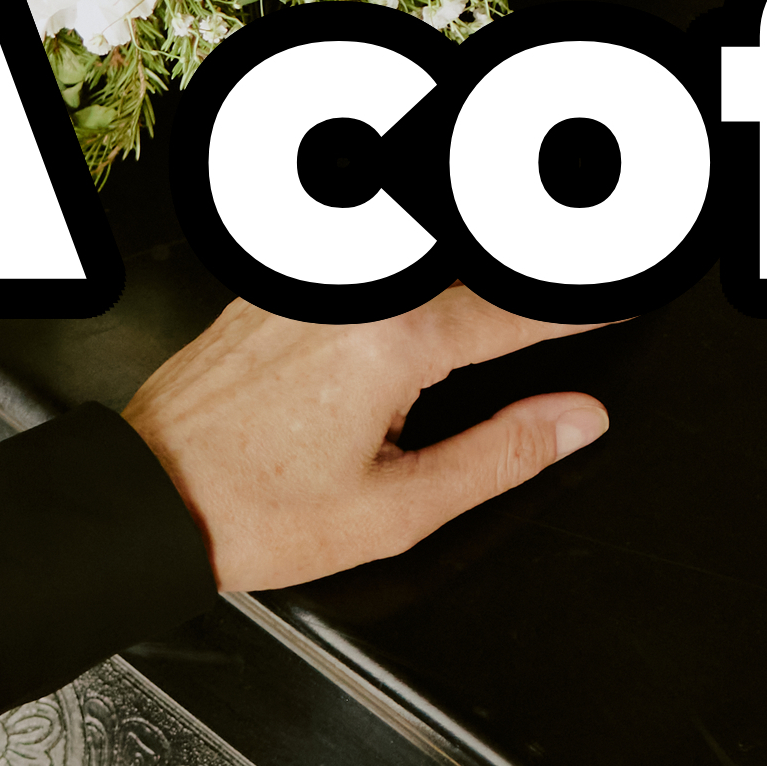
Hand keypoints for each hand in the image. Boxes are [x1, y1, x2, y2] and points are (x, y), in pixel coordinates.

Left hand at [120, 288, 609, 590]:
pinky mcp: (278, 282)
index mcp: (390, 341)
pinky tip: (435, 287)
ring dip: (472, 265)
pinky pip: (368, 257)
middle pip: (470, 265)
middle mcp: (352, 289)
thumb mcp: (395, 510)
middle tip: (599, 255)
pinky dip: (414, 267)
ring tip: (529, 268)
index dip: (580, 308)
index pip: (517, 312)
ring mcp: (309, 277)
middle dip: (533, 264)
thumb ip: (500, 455)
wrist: (141, 499)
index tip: (625, 299)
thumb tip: (577, 421)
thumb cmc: (251, 512)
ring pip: (419, 253)